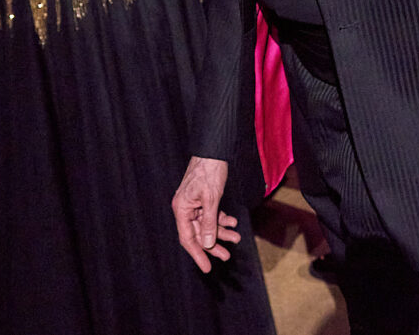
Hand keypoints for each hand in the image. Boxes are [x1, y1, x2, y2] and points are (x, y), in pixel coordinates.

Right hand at [171, 156, 239, 271]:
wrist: (213, 150)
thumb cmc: (209, 171)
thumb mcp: (211, 199)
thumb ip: (209, 222)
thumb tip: (207, 244)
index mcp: (181, 209)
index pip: (187, 238)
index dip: (198, 254)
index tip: (207, 268)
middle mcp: (186, 208)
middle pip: (198, 233)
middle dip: (214, 245)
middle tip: (227, 256)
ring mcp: (195, 204)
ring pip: (207, 224)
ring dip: (221, 232)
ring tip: (236, 238)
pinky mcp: (204, 198)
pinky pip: (212, 214)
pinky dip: (222, 220)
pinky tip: (233, 223)